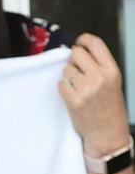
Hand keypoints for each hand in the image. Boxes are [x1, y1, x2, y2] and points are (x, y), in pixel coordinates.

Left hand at [59, 33, 130, 156]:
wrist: (108, 133)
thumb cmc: (109, 108)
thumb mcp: (113, 82)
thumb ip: (99, 66)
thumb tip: (78, 51)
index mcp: (112, 71)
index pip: (95, 44)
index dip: (84, 40)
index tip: (79, 42)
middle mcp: (100, 77)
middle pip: (76, 53)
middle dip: (74, 60)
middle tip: (78, 70)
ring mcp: (86, 89)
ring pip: (66, 69)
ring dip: (69, 76)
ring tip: (79, 88)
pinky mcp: (73, 99)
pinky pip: (60, 83)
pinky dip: (64, 88)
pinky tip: (74, 96)